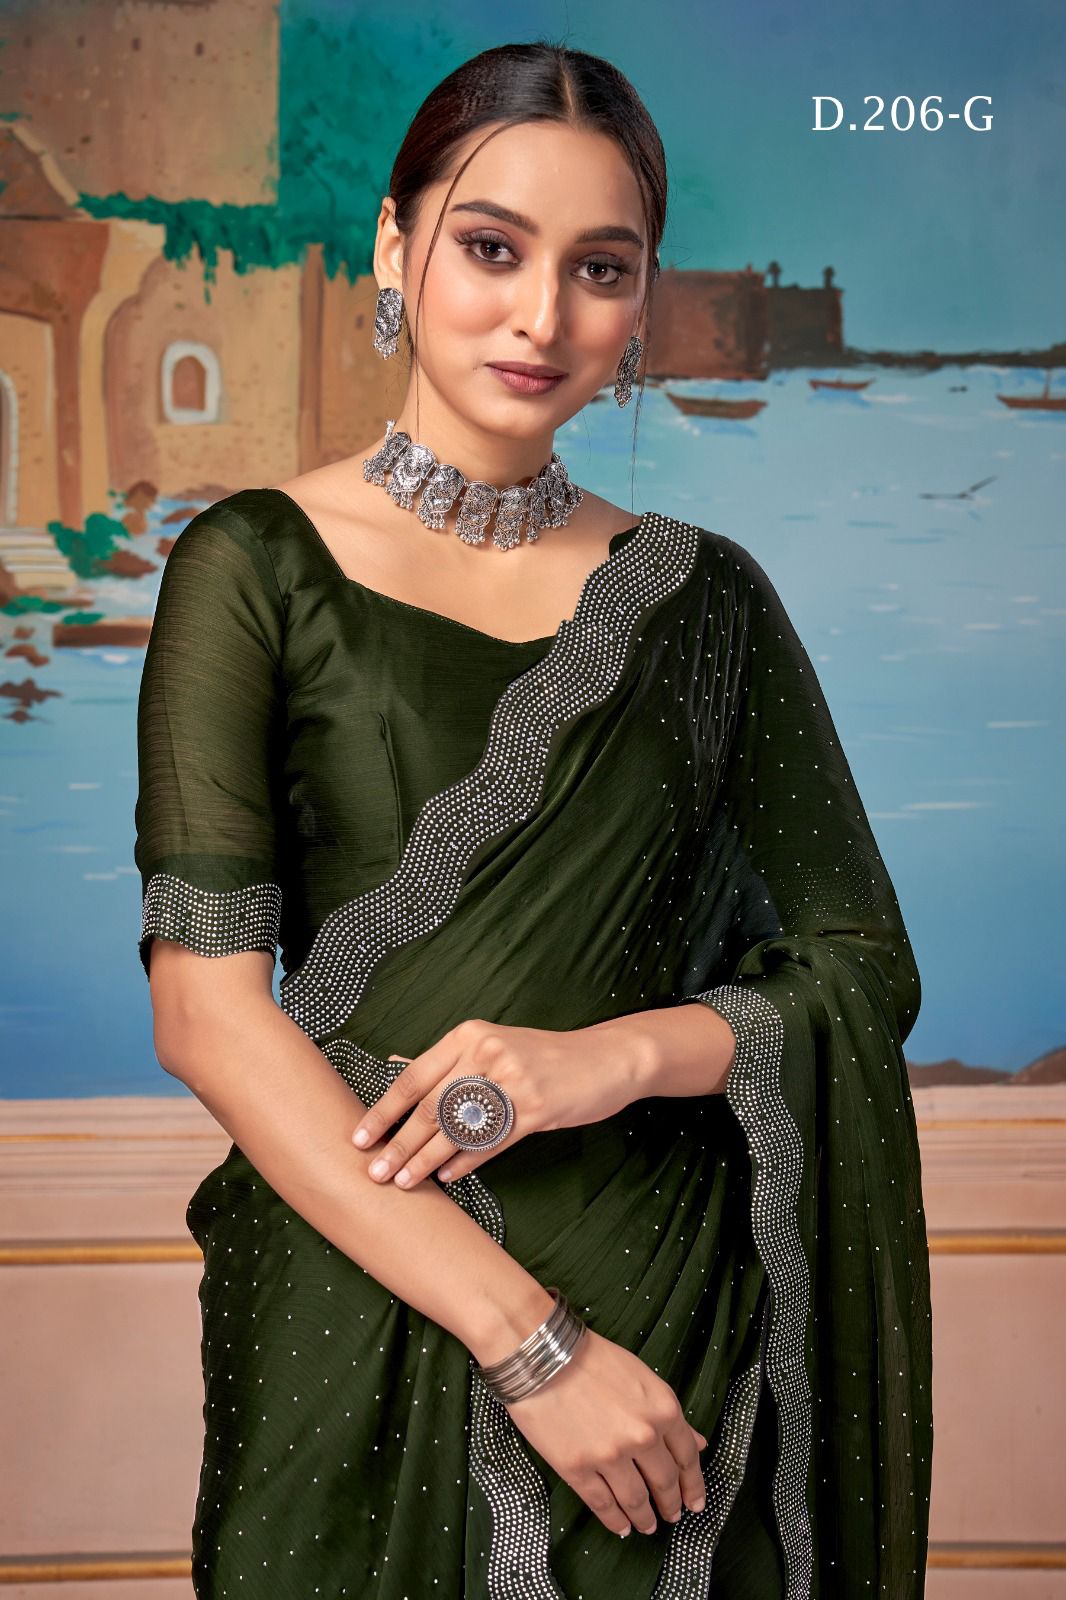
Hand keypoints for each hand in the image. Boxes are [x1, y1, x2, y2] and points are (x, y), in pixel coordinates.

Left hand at [350, 1017, 643, 1188]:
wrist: (605, 1059)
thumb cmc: (543, 1057)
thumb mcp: (494, 1045)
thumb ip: (449, 1060)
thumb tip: (394, 1066)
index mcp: (469, 1035)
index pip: (414, 1077)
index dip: (384, 1111)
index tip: (358, 1138)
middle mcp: (486, 1052)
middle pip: (430, 1107)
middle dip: (398, 1144)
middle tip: (374, 1173)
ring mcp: (513, 1079)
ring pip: (457, 1128)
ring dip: (425, 1160)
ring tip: (403, 1182)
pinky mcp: (537, 1106)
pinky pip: (492, 1141)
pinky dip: (466, 1161)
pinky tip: (447, 1177)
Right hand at [503, 1326, 709, 1537]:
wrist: (543, 1355)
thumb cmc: (592, 1359)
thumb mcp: (642, 1378)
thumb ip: (668, 1414)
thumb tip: (697, 1442)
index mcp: (662, 1410)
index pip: (687, 1457)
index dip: (693, 1484)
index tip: (695, 1502)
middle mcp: (642, 1437)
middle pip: (664, 1483)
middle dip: (671, 1504)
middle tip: (672, 1515)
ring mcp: (610, 1456)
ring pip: (636, 1500)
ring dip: (644, 1518)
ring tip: (646, 1525)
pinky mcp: (578, 1470)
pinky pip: (603, 1505)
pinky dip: (615, 1521)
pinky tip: (620, 1526)